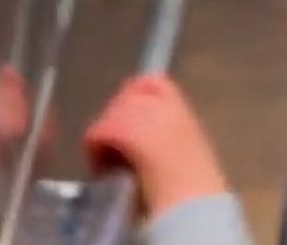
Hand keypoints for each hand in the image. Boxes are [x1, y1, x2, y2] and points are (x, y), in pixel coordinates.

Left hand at [83, 74, 228, 217]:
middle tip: (113, 149)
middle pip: (125, 98)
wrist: (191, 204)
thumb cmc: (192, 192)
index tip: (127, 118)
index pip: (153, 82)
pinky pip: (97, 133)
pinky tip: (99, 168)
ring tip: (107, 162)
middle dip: (116, 121)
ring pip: (109, 116)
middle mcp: (161, 104)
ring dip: (105, 137)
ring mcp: (141, 114)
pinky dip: (94, 149)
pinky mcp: (122, 129)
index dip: (135, 94)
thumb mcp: (186, 155)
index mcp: (181, 111)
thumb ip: (167, 140)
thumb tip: (140, 144)